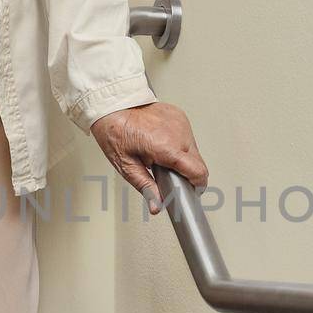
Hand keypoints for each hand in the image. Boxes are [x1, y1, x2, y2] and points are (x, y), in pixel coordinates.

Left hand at [90, 102, 207, 213]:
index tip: (192, 191)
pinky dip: (180, 144)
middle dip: (187, 172)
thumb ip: (146, 188)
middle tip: (167, 172)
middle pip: (198, 163)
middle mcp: (177, 133)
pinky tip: (164, 143)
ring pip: (194, 150)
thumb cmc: (115, 132)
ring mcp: (181, 123)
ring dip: (184, 158)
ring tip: (162, 156)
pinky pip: (188, 137)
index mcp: (165, 146)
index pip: (197, 171)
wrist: (114, 106)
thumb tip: (157, 206)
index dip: (197, 185)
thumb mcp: (126, 166)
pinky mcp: (181, 117)